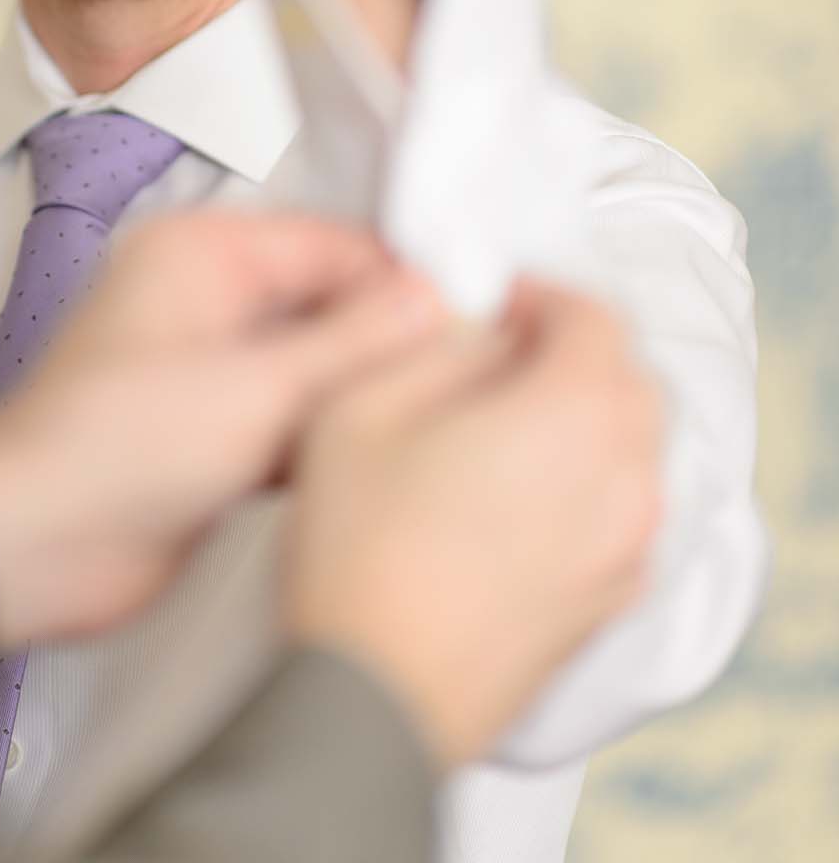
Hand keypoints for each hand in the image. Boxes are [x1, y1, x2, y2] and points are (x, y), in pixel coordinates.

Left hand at [0, 210, 444, 648]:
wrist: (30, 551)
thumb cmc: (116, 450)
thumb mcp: (254, 390)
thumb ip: (353, 343)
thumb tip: (438, 298)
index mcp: (206, 252)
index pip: (334, 243)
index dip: (404, 280)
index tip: (478, 320)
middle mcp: (210, 296)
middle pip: (330, 301)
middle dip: (390, 340)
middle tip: (471, 379)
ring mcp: (213, 366)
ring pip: (318, 364)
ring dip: (365, 393)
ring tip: (441, 422)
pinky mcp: (217, 432)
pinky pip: (297, 416)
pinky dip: (333, 435)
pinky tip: (385, 460)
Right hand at [284, 281, 662, 767]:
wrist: (372, 701)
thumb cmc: (360, 552)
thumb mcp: (363, 401)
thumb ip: (433, 339)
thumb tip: (476, 322)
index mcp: (575, 415)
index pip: (596, 316)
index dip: (541, 292)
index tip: (491, 298)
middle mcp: (624, 480)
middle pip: (628, 381)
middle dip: (570, 350)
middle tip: (496, 351)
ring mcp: (624, 552)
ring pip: (632, 449)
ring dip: (582, 416)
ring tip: (498, 425)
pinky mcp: (607, 606)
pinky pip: (621, 513)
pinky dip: (585, 482)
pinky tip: (511, 497)